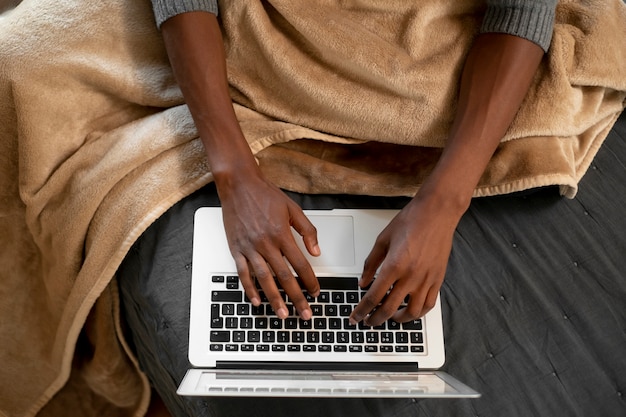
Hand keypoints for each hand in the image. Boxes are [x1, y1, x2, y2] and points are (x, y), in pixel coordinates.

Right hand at [217, 173, 319, 320]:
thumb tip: (316, 251)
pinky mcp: (236, 249)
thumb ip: (307, 231)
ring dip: (274, 299)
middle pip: (284, 277)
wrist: (238, 185)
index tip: (316, 292)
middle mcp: (265, 243)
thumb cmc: (265, 194)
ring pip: (264, 280)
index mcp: (281, 234)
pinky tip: (257, 301)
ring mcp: (249, 248)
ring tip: (282, 314)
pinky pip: (243, 273)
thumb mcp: (292, 208)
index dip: (310, 281)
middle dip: (296, 298)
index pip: (300, 264)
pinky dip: (249, 289)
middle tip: (304, 314)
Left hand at [349, 193, 459, 325]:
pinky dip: (418, 312)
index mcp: (394, 266)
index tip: (355, 317)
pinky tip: (411, 311)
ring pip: (412, 312)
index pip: (373, 297)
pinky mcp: (438, 279)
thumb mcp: (383, 240)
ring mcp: (426, 280)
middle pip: (389, 309)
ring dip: (398, 320)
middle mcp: (411, 276)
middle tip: (368, 322)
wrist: (436, 213)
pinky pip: (428, 304)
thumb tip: (363, 282)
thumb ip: (370, 263)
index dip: (361, 311)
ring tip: (390, 318)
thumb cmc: (411, 221)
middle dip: (375, 319)